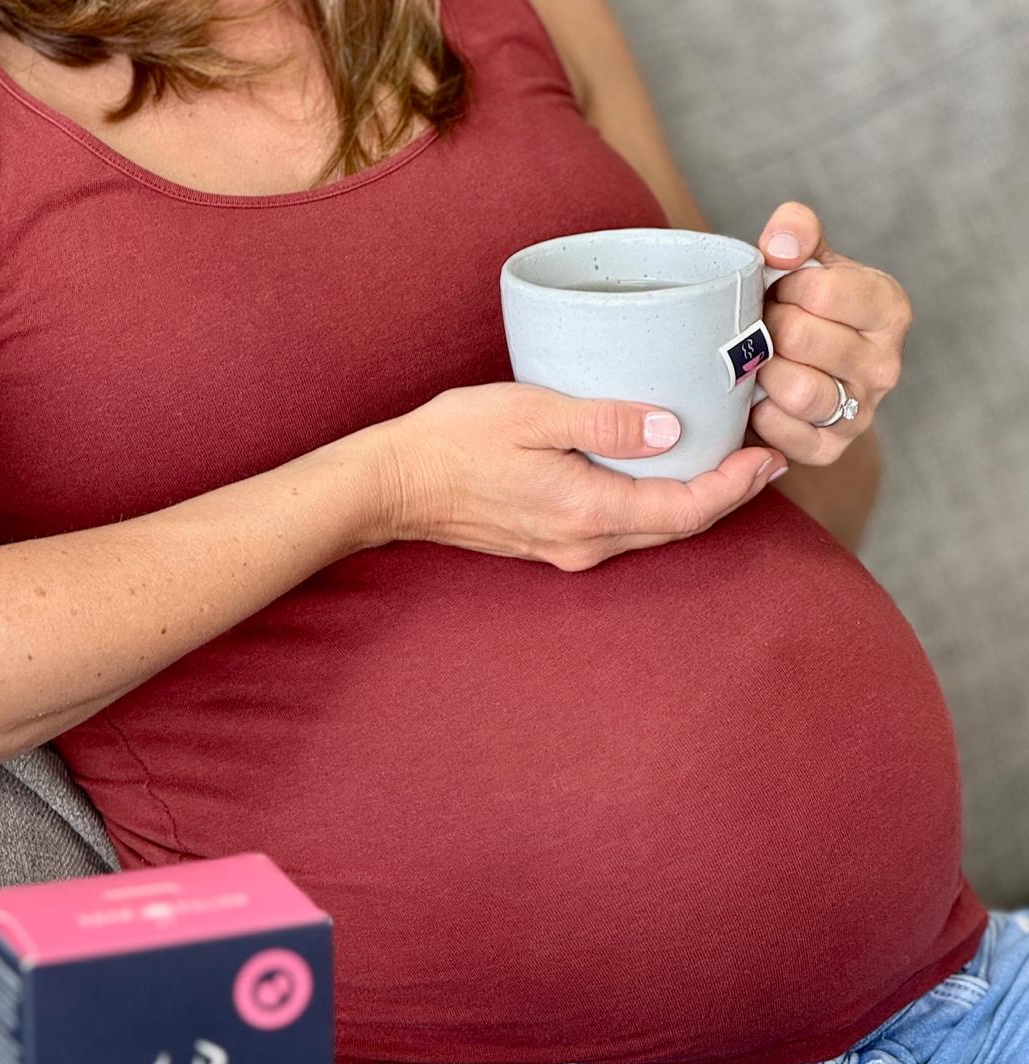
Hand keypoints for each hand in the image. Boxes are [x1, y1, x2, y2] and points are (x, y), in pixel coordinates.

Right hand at [373, 381, 784, 571]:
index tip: (767, 456)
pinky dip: (654, 504)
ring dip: (691, 501)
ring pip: (650, 530)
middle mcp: (584, 543)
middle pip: (676, 526)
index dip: (735, 486)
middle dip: (726, 495)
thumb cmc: (453, 442)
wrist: (395, 485)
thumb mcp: (533, 413)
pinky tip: (661, 473)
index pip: (685, 509)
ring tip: (724, 462)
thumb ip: (605, 420)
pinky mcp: (552, 543)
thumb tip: (673, 426)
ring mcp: (567, 550)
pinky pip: (620, 528)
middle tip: (763, 457)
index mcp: (588, 512)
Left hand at [752, 201, 912, 465]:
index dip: (783, 287)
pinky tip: (758, 398)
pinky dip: (759, 415)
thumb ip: (795, 232)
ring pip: (796, 390)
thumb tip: (780, 246)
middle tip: (762, 328)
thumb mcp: (806, 261)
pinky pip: (782, 433)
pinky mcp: (829, 450)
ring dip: (763, 372)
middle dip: (768, 328)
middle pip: (801, 339)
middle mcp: (885, 365)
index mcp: (888, 310)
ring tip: (760, 361)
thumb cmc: (804, 309)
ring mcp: (861, 412)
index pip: (822, 291)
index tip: (779, 292)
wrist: (802, 374)